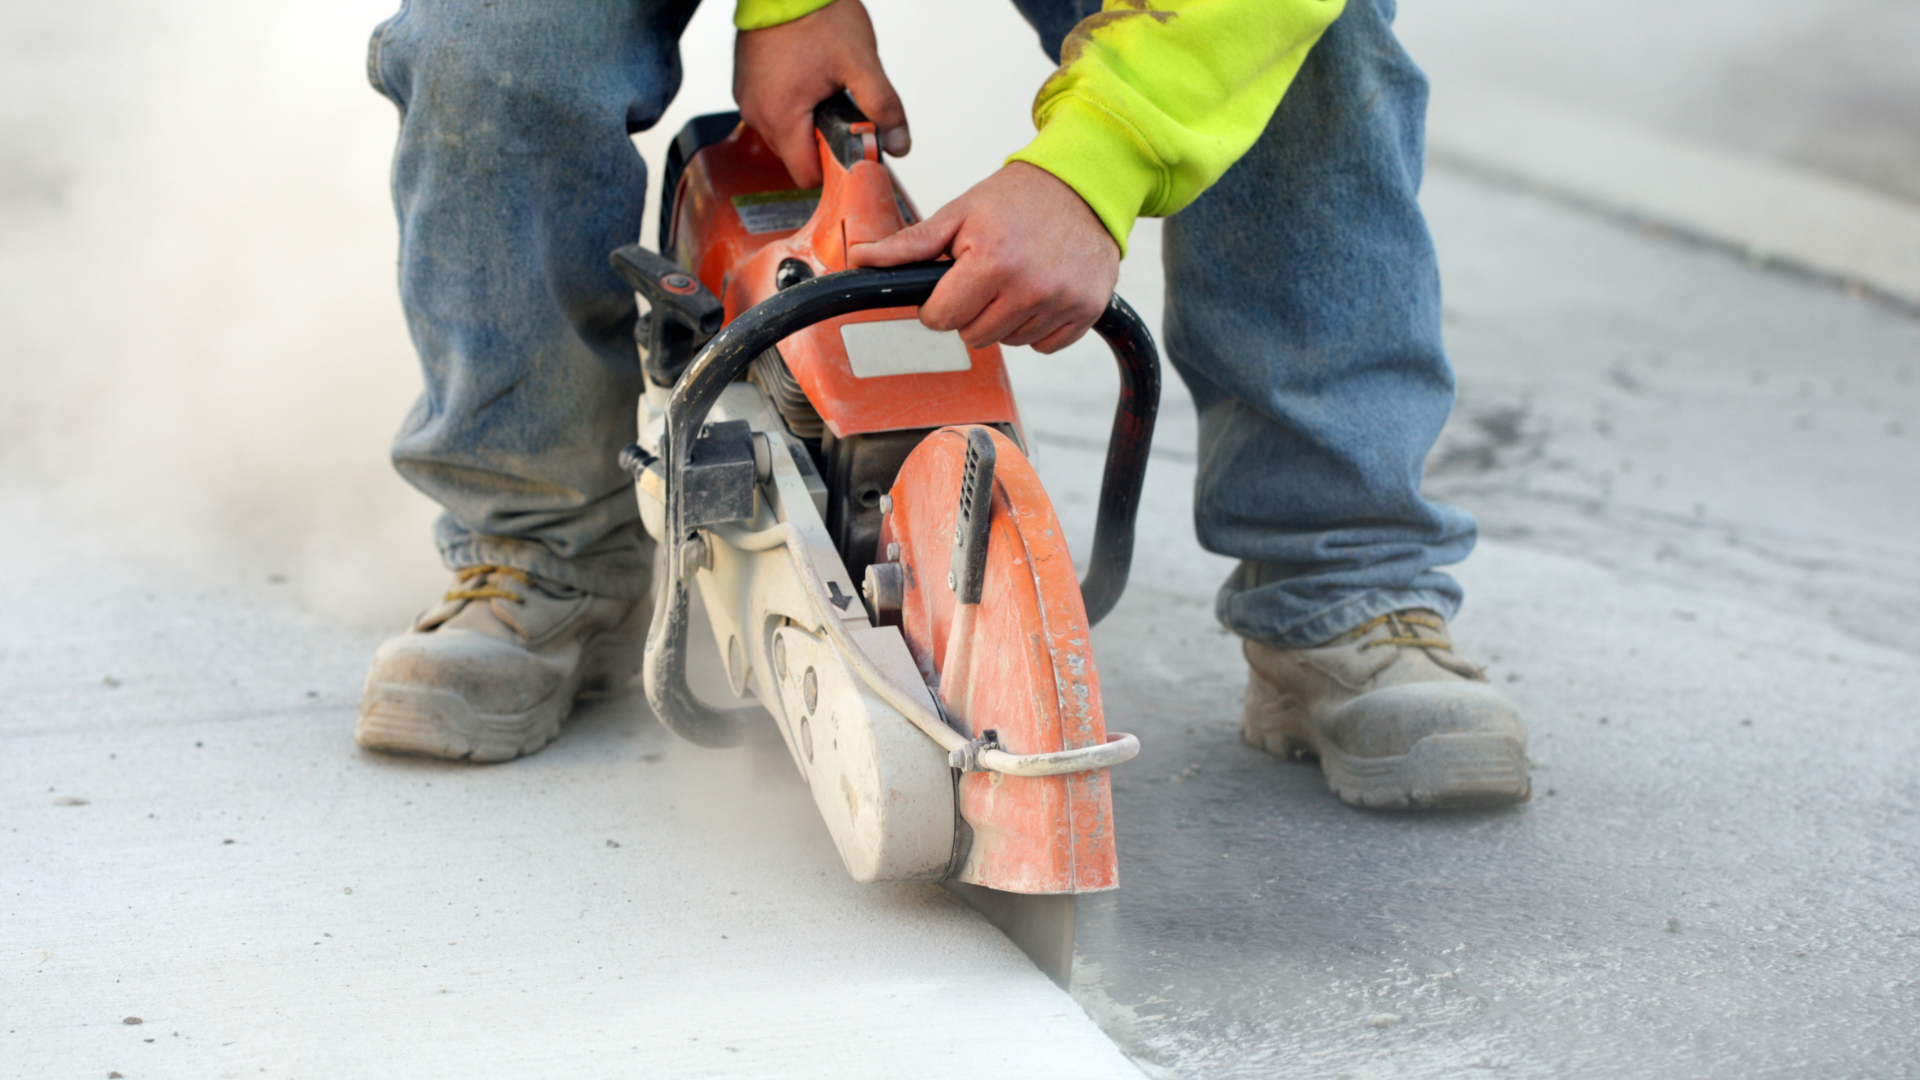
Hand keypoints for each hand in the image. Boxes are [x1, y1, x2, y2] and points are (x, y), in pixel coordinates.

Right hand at [733, 0, 909, 189]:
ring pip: (784, 136)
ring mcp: (747, 99)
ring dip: (806, 124)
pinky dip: (791, 106)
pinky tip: (806, 80)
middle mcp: (757, 113)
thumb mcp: (861, 62)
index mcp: (782, 116)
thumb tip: (899, 145)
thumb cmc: (816, 13)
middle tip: (841, 109)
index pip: (808, 175)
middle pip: (796, 157)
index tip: (852, 149)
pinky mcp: (745, 85)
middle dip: (822, 143)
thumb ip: (884, 108)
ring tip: (823, 90)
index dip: (835, 169)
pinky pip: (771, 112)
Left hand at [849, 162, 1119, 353]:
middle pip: (973, 336)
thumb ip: (910, 244)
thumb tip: (861, 258)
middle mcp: (1030, 287)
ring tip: (1016, 279)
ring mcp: (1062, 302)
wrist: (1084, 186)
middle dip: (970, 311)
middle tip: (985, 276)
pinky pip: (1044, 345)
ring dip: (1004, 318)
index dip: (938, 303)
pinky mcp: (1086, 312)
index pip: (942, 319)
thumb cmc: (1020, 197)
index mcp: (992, 261)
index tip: (951, 283)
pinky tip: (1040, 292)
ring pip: (1008, 342)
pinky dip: (1037, 326)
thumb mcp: (960, 212)